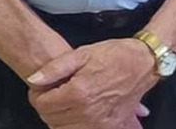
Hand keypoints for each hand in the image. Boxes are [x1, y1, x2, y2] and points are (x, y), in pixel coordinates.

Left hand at [27, 38, 155, 127]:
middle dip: (46, 106)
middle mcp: (87, 112)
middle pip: (51, 120)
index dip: (36, 95)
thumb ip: (55, 68)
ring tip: (62, 101)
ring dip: (58, 119)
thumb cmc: (112, 55)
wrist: (142, 63)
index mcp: (78, 92)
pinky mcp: (110, 127)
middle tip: (50, 93)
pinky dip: (74, 126)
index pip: (43, 105)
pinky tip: (76, 113)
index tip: (40, 87)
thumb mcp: (81, 53)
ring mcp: (99, 123)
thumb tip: (33, 79)